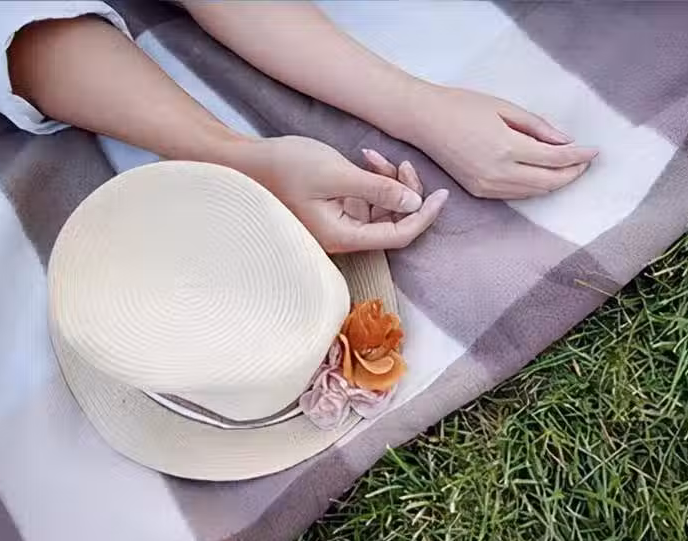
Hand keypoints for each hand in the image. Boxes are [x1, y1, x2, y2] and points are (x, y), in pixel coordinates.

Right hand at [231, 135, 447, 252]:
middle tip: (405, 163)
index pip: (399, 236)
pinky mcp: (334, 208)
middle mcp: (344, 235)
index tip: (442, 195)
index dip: (424, 217)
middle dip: (405, 193)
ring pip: (381, 208)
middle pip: (393, 222)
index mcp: (344, 236)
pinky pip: (366, 199)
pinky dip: (372, 179)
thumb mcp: (336, 173)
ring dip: (388, 182)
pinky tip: (366, 158)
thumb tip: (415, 203)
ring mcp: (339, 222)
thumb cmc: (283, 167)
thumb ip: (378, 189)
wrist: (244, 162)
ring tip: (377, 157)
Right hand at [400, 84, 597, 199]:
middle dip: (572, 173)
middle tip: (585, 161)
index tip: (594, 151)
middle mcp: (498, 173)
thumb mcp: (505, 107)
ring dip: (555, 182)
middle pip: (549, 182)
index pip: (555, 159)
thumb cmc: (462, 106)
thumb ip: (538, 127)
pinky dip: (535, 188)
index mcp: (507, 147)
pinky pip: (516, 195)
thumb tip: (565, 141)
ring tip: (568, 168)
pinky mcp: (480, 192)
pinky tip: (542, 175)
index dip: (579, 156)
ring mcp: (488, 186)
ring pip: (534, 193)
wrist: (425, 121)